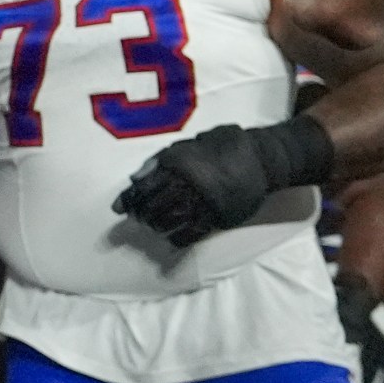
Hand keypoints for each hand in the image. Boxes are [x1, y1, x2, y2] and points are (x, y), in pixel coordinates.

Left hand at [114, 117, 333, 246]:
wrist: (263, 159)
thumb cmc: (225, 145)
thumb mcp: (192, 142)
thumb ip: (163, 159)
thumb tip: (136, 177)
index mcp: (180, 163)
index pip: (145, 185)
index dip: (129, 199)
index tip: (119, 208)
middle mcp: (189, 185)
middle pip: (155, 206)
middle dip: (142, 215)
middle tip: (137, 219)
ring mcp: (205, 203)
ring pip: (171, 221)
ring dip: (157, 227)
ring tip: (152, 227)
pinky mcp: (220, 217)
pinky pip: (193, 234)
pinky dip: (178, 239)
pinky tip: (171, 240)